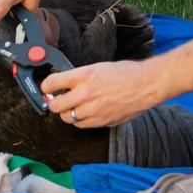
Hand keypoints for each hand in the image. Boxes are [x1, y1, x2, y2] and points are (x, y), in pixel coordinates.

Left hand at [42, 59, 163, 127]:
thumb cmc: (125, 73)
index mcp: (83, 76)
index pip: (51, 83)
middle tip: (57, 99)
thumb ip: (79, 78)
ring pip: (67, 118)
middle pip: (55, 106)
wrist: (146, 85)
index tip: (47, 88)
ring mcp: (93, 110)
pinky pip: (81, 125)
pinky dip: (80, 120)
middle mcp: (85, 94)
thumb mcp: (98, 68)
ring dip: (67, 112)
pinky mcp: (101, 122)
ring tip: (74, 106)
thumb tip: (64, 85)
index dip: (46, 86)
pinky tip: (86, 113)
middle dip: (54, 102)